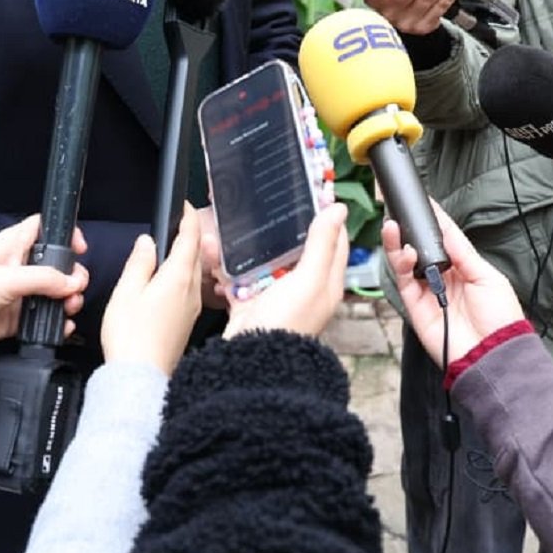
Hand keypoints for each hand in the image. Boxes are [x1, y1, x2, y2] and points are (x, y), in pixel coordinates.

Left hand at [0, 214, 88, 350]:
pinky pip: (44, 317)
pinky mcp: (15, 316)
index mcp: (12, 245)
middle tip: (75, 288)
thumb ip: (43, 279)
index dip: (65, 234)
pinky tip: (62, 325)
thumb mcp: (6, 278)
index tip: (79, 249)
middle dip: (72, 276)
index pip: (44, 229)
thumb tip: (72, 282)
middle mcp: (18, 266)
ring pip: (54, 292)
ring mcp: (18, 292)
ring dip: (67, 300)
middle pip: (57, 264)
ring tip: (69, 308)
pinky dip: (56, 321)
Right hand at [101, 203, 203, 374]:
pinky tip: (167, 280)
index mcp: (178, 277)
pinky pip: (189, 289)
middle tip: (175, 222)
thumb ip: (139, 262)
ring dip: (186, 255)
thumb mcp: (127, 292)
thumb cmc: (131, 338)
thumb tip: (147, 242)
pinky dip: (182, 275)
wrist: (140, 377)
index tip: (183, 205)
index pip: (190, 238)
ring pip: (194, 271)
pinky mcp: (187, 320)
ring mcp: (192, 307)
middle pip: (195, 253)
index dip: (188, 217)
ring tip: (169, 247)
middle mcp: (191, 290)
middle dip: (188, 235)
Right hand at [222, 203, 349, 339]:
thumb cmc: (287, 324)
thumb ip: (322, 244)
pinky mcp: (251, 303)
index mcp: (326, 282)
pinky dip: (227, 265)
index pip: (334, 241)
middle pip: (297, 247)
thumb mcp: (310, 279)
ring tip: (237, 223)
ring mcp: (275, 295)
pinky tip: (216, 251)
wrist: (252, 361)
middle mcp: (303, 288)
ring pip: (265, 259)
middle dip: (283, 226)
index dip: (327, 216)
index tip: (315, 192)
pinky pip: (239, 277)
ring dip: (251, 244)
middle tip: (271, 201)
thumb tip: (337, 209)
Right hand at [382, 202, 524, 366]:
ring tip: (393, 225)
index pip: (443, 238)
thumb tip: (445, 229)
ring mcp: (427, 291)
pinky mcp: (415, 306)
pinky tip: (406, 251)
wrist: (492, 352)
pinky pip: (403, 281)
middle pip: (419, 247)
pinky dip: (400, 264)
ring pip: (405, 261)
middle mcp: (442, 276)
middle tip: (397, 207)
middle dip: (408, 228)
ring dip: (397, 242)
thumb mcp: (487, 277)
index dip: (433, 220)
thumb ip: (462, 253)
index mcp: (462, 267)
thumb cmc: (499, 317)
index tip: (422, 200)